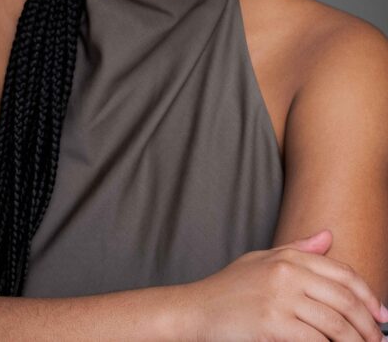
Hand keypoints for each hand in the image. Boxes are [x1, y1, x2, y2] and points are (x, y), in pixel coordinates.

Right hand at [179, 229, 386, 340]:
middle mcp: (287, 273)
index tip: (381, 315)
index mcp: (289, 257)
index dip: (369, 296)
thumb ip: (298, 249)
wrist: (197, 309)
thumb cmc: (231, 288)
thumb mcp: (263, 260)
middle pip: (344, 300)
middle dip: (368, 325)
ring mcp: (280, 298)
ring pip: (335, 325)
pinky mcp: (271, 324)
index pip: (342, 274)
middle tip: (378, 341)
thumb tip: (329, 236)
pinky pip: (315, 341)